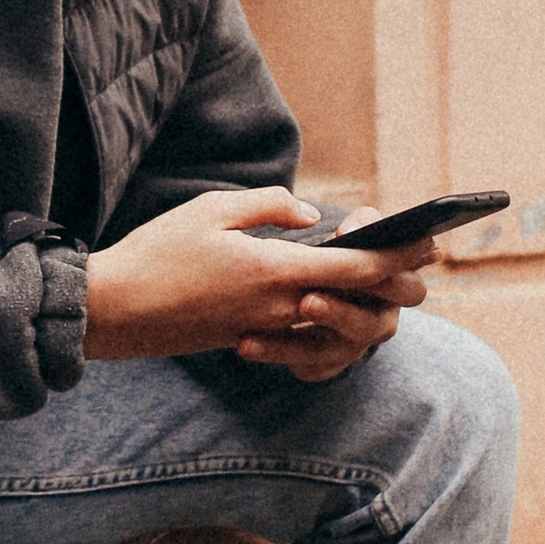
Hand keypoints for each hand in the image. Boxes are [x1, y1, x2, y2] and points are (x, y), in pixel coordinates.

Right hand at [83, 192, 431, 372]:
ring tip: (387, 274)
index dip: (399, 255)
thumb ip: (269, 206)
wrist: (114, 311)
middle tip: (421, 260)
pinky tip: (334, 295)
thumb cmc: (157, 253)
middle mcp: (279, 307)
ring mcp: (265, 327)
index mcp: (275, 271)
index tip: (430, 241)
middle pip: (357, 299)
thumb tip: (309, 212)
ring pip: (335, 315)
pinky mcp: (249, 337)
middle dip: (396, 282)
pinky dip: (329, 311)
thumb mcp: (213, 209)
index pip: (356, 267)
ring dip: (365, 296)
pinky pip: (304, 328)